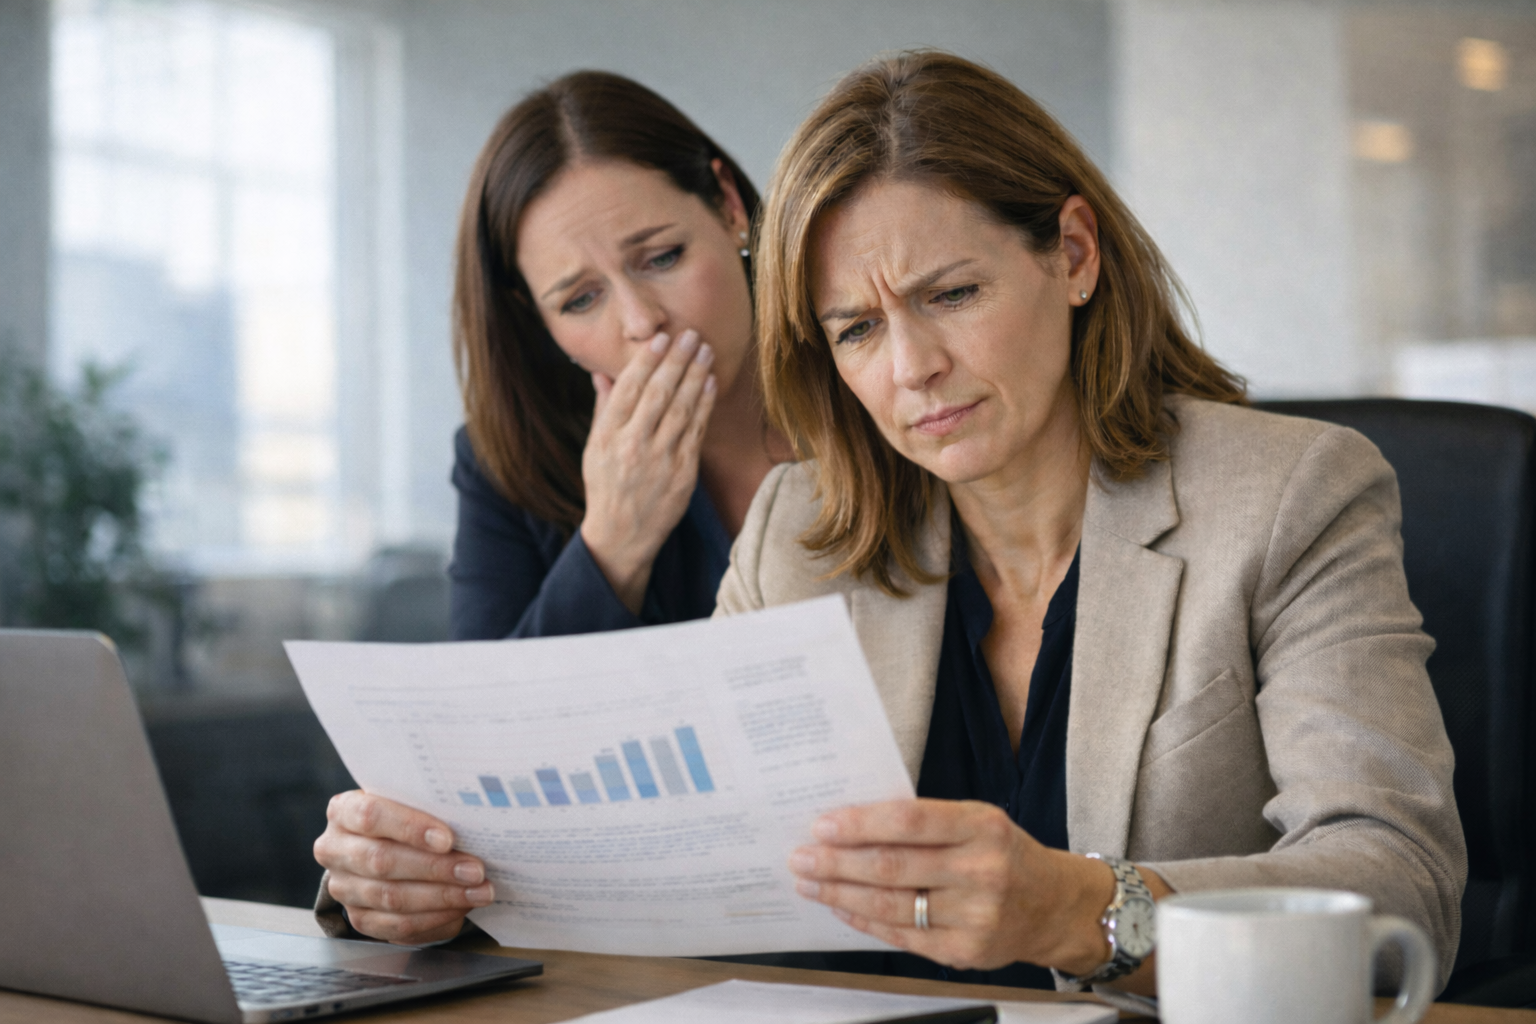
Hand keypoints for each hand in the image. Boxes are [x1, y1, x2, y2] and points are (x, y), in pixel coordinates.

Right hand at [314, 790, 492, 944]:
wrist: (387, 847)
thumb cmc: (406, 819)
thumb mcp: (412, 804)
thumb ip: (429, 808)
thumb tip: (472, 822)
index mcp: (343, 811)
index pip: (371, 815)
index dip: (410, 828)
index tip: (448, 838)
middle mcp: (334, 849)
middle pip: (382, 860)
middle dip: (435, 867)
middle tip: (475, 870)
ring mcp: (343, 887)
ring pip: (392, 897)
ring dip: (442, 896)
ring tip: (478, 890)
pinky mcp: (358, 918)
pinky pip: (397, 925)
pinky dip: (435, 917)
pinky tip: (461, 907)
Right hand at [579, 329, 716, 612]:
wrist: (622, 535)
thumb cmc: (606, 486)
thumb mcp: (595, 448)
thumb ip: (604, 409)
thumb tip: (603, 373)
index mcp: (608, 437)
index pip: (628, 389)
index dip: (647, 361)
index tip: (660, 339)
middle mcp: (634, 446)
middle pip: (658, 394)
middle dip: (676, 361)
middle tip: (690, 335)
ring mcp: (661, 460)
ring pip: (682, 409)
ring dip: (695, 376)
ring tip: (704, 351)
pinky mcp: (683, 474)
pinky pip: (696, 432)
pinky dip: (704, 405)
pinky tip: (709, 383)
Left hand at [787, 798, 1117, 974]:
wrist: (1054, 907)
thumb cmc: (1004, 854)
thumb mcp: (977, 822)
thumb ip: (924, 823)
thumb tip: (852, 824)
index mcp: (982, 827)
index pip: (909, 822)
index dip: (860, 824)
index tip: (822, 824)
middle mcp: (981, 872)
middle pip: (892, 867)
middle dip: (836, 862)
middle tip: (800, 856)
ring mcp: (974, 917)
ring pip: (891, 906)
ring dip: (840, 893)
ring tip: (810, 882)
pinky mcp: (964, 952)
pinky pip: (901, 936)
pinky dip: (865, 920)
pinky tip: (842, 907)